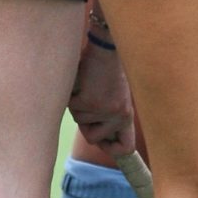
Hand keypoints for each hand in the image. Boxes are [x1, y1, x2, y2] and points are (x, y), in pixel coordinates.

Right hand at [67, 36, 136, 165]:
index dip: (111, 150)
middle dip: (85, 124)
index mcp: (127, 115)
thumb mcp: (115, 96)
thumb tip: (96, 139)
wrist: (106, 47)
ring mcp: (104, 110)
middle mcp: (119, 116)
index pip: (125, 147)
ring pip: (79, 121)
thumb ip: (109, 117)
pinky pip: (71, 107)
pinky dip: (71, 95)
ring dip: (78, 105)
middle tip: (89, 101)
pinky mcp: (88, 101)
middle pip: (93, 138)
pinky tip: (82, 82)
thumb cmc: (107, 70)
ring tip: (89, 86)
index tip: (102, 144)